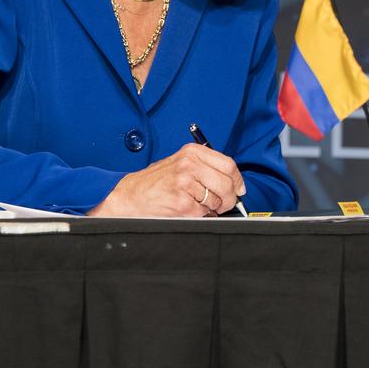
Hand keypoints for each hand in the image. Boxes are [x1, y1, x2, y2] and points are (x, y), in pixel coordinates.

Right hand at [87, 142, 244, 216]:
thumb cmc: (155, 182)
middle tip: (225, 204)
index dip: (237, 179)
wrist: (128, 196)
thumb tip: (233, 181)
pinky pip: (203, 212)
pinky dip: (200, 215)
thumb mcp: (180, 163)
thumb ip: (204, 167)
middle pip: (226, 183)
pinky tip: (187, 210)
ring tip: (198, 205)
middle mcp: (189, 165)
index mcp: (192, 152)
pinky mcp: (181, 202)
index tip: (239, 188)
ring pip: (216, 200)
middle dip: (230, 198)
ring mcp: (185, 183)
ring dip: (213, 208)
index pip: (228, 164)